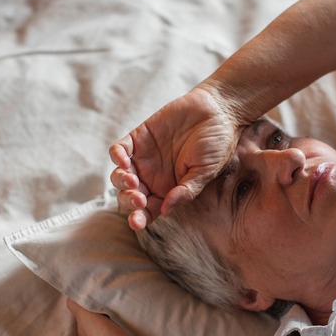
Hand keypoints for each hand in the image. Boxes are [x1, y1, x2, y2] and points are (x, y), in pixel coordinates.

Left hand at [110, 85, 239, 230]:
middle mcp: (153, 177)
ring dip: (121, 182)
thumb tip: (166, 211)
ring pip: (120, 176)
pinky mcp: (138, 137)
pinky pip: (119, 150)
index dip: (140, 218)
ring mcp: (143, 158)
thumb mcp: (205, 172)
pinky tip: (123, 161)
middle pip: (130, 196)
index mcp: (168, 190)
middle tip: (139, 199)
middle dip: (129, 202)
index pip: (148, 210)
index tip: (138, 223)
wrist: (218, 112)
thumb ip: (186, 191)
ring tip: (132, 181)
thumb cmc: (217, 145)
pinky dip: (117, 156)